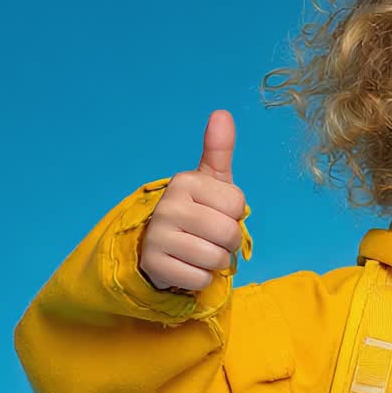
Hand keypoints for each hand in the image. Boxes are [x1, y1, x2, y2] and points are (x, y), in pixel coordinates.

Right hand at [139, 109, 247, 292]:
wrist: (161, 246)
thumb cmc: (197, 210)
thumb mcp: (211, 181)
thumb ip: (218, 149)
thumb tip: (221, 113)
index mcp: (184, 182)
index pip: (237, 205)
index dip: (234, 214)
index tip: (216, 212)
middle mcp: (168, 206)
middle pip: (229, 233)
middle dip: (228, 241)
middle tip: (210, 236)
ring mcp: (158, 236)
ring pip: (216, 258)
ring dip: (216, 261)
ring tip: (200, 250)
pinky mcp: (154, 266)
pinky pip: (201, 278)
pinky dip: (201, 278)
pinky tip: (187, 265)